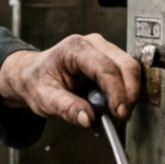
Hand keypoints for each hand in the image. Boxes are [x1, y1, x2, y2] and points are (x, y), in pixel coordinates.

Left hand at [0, 34, 144, 128]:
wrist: (33, 74)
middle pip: (125, 65)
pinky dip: (126, 91)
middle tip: (122, 116)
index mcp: (74, 48)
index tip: (119, 113)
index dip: (117, 92)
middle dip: (128, 93)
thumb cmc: (37, 81)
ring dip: (129, 93)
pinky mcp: (111, 59)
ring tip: (116, 112)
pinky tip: (115, 104)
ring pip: (130, 69)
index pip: (105, 68)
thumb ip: (65, 108)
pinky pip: (127, 74)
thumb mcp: (44, 98)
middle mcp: (93, 44)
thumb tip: (87, 120)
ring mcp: (105, 49)